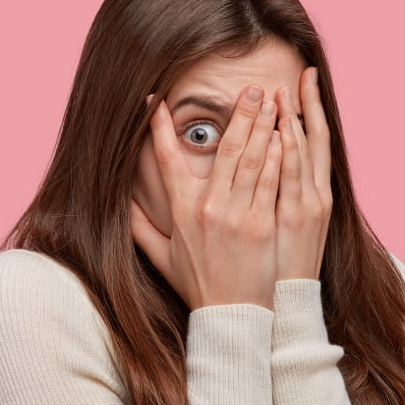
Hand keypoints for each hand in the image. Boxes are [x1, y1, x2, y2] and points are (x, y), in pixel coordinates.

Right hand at [129, 84, 282, 310]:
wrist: (232, 317)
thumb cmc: (200, 287)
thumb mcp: (161, 257)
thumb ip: (139, 228)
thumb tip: (119, 205)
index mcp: (182, 210)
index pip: (166, 160)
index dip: (160, 128)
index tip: (155, 100)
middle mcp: (208, 206)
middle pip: (224, 148)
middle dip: (238, 114)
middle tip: (251, 88)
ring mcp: (237, 214)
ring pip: (252, 159)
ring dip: (263, 125)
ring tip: (273, 100)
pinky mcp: (262, 224)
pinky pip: (271, 181)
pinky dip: (278, 155)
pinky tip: (284, 133)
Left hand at [274, 67, 332, 281]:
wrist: (285, 301)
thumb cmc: (277, 267)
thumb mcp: (289, 227)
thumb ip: (279, 193)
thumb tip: (265, 165)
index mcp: (313, 192)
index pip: (315, 142)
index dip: (312, 110)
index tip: (306, 81)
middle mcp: (316, 194)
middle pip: (316, 139)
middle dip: (308, 105)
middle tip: (302, 73)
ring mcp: (310, 204)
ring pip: (305, 153)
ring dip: (297, 120)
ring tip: (288, 90)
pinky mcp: (299, 216)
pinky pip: (293, 177)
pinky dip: (291, 152)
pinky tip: (286, 128)